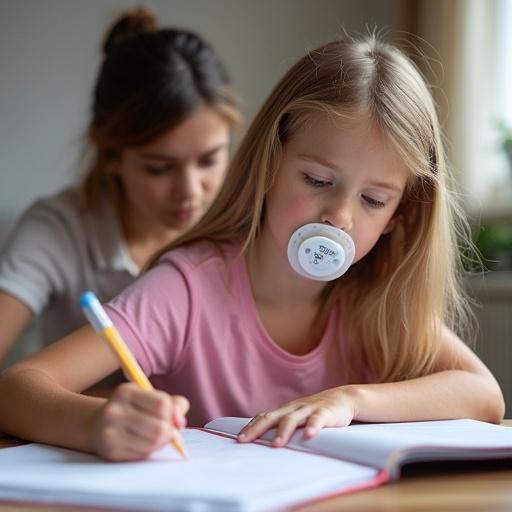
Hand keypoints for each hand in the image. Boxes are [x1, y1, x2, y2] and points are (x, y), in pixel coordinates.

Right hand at [90, 382, 188, 460]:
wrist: (96, 425)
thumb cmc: (133, 409)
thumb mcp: (149, 397)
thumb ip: (173, 404)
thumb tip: (180, 421)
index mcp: (126, 392)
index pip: (162, 404)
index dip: (172, 413)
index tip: (170, 415)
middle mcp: (115, 411)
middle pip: (160, 428)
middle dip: (169, 432)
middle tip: (166, 430)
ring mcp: (110, 433)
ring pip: (153, 444)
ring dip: (161, 443)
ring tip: (155, 437)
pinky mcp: (111, 452)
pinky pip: (143, 455)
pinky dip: (149, 451)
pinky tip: (142, 444)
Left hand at [237, 386, 357, 446]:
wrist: (344, 398)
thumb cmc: (317, 411)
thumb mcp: (299, 417)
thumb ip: (284, 425)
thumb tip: (265, 442)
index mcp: (286, 410)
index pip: (264, 417)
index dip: (251, 427)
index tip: (238, 439)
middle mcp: (294, 408)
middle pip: (272, 417)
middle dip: (257, 429)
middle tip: (244, 441)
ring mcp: (309, 409)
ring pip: (293, 419)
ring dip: (283, 431)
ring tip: (276, 445)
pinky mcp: (326, 412)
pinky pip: (318, 419)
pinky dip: (313, 427)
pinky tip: (309, 436)